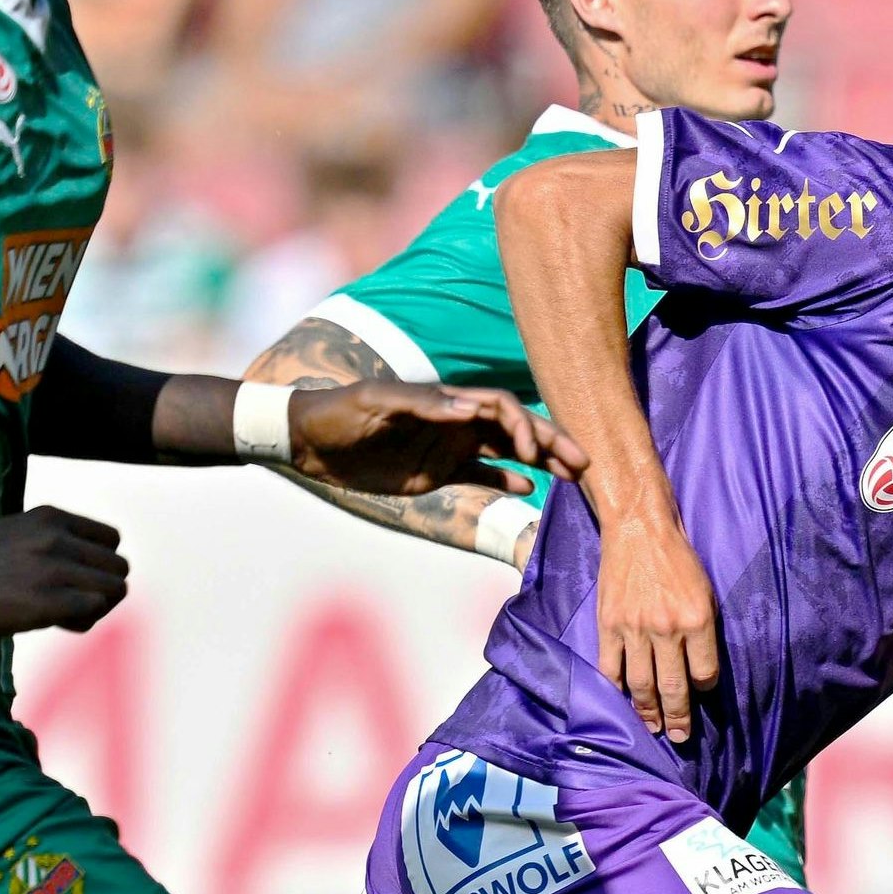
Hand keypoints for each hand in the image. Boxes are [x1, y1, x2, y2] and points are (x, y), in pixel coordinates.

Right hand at [0, 507, 124, 637]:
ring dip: (97, 606)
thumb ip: (54, 541)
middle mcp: (58, 539)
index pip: (111, 539)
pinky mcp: (50, 602)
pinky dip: (83, 621)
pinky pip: (94, 610)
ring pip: (114, 590)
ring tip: (67, 612)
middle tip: (74, 600)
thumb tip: (90, 565)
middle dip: (103, 588)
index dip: (100, 562)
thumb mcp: (18, 533)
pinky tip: (58, 622)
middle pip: (118, 567)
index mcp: (51, 518)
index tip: (78, 576)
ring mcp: (55, 570)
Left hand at [284, 380, 583, 497]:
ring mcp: (450, 447)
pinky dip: (507, 482)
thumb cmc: (338, 413)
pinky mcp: (438, 471)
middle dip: (552, 442)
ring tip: (573, 477)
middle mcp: (456, 422)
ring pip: (509, 452)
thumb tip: (474, 410)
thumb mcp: (376, 402)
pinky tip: (530, 491)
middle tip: (585, 463)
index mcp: (445, 402)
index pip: (500, 408)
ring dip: (541, 461)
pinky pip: (483, 476)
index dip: (523, 425)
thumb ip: (425, 404)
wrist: (307, 440)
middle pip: (516, 428)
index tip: (530, 451)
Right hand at [597, 514, 720, 742]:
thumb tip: (701, 671)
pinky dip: (617, 688)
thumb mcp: (706, 593)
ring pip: (641, 685)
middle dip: (678, 718)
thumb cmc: (679, 561)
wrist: (639, 531)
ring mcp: (634, 629)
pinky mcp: (608, 624)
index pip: (704, 673)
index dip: (704, 691)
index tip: (701, 697)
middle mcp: (666, 629)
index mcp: (697, 621)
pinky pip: (611, 667)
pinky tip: (624, 700)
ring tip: (653, 729)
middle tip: (681, 738)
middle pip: (673, 688)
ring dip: (648, 712)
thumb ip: (704, 632)